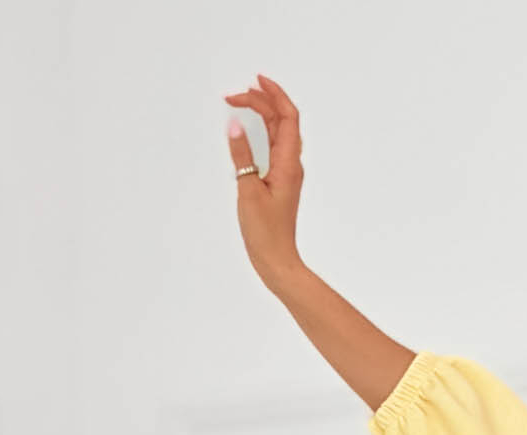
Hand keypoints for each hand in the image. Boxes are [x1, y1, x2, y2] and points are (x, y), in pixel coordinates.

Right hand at [223, 73, 304, 287]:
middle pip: (283, 121)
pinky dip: (263, 131)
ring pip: (278, 133)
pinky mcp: (279, 182)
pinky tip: (251, 129)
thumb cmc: (265, 233)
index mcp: (289, 163)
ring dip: (263, 114)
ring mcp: (286, 174)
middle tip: (237, 93)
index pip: (287, 117)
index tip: (256, 80)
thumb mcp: (248, 190)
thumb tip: (235, 125)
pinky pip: (274, 147)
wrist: (276, 260)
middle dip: (262, 101)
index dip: (274, 95)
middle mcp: (291, 165)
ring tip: (244, 100)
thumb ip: (241, 155)